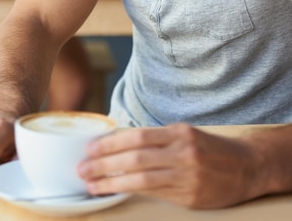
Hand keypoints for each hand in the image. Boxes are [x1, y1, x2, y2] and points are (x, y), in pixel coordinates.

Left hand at [78, 124, 259, 208]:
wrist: (247, 166)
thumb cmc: (210, 149)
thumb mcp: (185, 135)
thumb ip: (156, 140)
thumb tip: (119, 143)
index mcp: (179, 133)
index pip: (137, 136)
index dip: (110, 143)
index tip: (90, 148)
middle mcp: (182, 152)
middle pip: (134, 157)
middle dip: (104, 163)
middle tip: (82, 168)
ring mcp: (187, 176)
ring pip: (141, 179)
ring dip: (112, 182)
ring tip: (91, 184)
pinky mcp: (190, 196)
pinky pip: (154, 193)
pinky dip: (131, 191)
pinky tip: (116, 191)